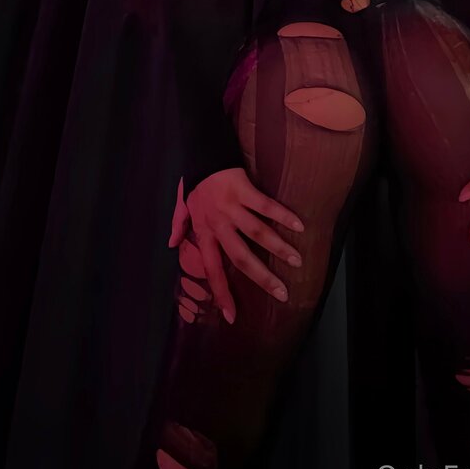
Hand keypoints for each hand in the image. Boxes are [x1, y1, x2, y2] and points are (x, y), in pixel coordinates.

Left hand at [167, 169, 304, 323]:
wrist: (202, 152)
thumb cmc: (195, 181)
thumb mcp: (182, 206)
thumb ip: (178, 225)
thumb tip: (171, 244)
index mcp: (204, 232)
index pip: (212, 269)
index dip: (221, 293)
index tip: (232, 316)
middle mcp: (218, 224)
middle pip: (241, 257)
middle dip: (262, 278)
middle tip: (282, 293)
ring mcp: (231, 207)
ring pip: (257, 233)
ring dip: (279, 248)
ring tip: (297, 261)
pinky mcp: (244, 190)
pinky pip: (266, 206)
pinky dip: (283, 216)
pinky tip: (299, 226)